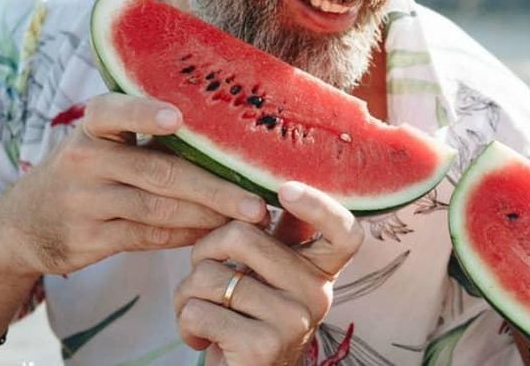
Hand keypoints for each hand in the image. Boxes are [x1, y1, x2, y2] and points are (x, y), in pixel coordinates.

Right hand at [0, 93, 268, 278]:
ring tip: (249, 218)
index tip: (177, 119)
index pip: (115, 112)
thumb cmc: (91, 168)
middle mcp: (86, 160)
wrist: (26, 222)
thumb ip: (151, 133)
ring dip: (209, 215)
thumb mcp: (106, 140)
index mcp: (94, 125)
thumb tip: (233, 132)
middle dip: (216, 188)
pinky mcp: (90, 238)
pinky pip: (149, 237)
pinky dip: (187, 235)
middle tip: (256, 201)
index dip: (145, 114)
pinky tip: (215, 233)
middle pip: (161, 172)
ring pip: (159, 209)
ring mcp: (86, 202)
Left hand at [173, 182, 363, 365]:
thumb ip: (274, 238)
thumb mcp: (268, 277)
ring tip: (202, 312)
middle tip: (204, 275)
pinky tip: (201, 337)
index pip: (344, 231)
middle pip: (242, 236)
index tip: (285, 189)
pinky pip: (199, 310)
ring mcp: (294, 320)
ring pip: (210, 276)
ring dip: (187, 295)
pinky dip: (185, 323)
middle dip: (204, 251)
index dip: (318, 205)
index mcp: (321, 270)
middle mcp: (318, 293)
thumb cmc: (247, 321)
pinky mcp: (263, 345)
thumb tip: (275, 183)